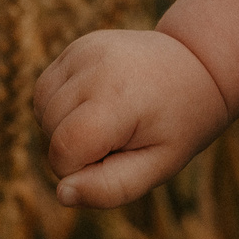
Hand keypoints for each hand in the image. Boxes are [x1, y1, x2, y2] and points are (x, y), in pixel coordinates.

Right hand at [33, 28, 231, 207]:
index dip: (81, 170)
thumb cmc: (177, 125)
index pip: (64, 151)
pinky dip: (59, 106)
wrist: (197, 68)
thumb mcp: (158, 166)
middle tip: (121, 137)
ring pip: (42, 110)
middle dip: (75, 149)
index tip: (118, 157)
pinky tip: (94, 104)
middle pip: (50, 131)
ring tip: (109, 120)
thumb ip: (111, 189)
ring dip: (63, 127)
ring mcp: (85, 49)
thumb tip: (62, 193)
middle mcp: (97, 65)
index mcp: (119, 98)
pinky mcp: (78, 45)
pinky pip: (44, 89)